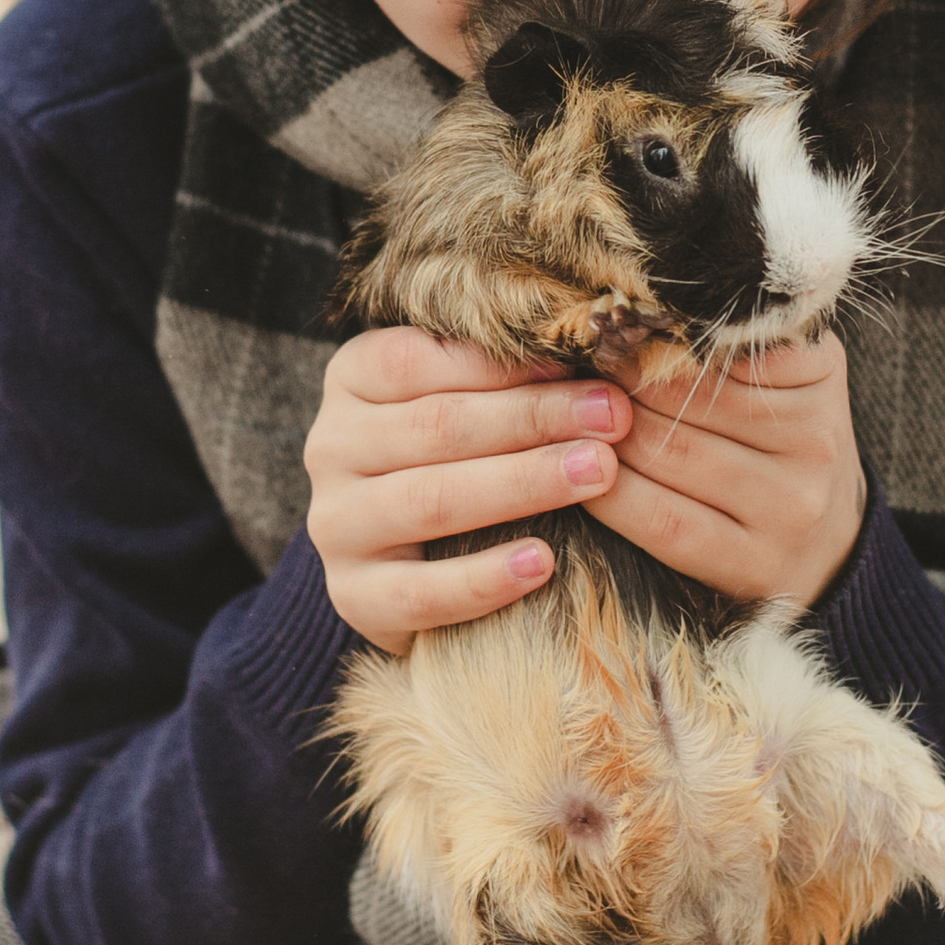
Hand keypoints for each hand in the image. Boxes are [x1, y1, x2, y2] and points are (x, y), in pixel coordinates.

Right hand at [304, 329, 635, 656]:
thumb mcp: (463, 398)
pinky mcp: (355, 596)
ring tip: (597, 474)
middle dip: (535, 419)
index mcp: (354, 378)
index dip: (504, 364)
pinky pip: (419, 592)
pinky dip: (483, 579)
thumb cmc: (454, 455)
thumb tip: (589, 348)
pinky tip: (542, 561)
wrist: (402, 559)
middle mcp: (331, 446)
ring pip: (431, 500)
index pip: (420, 361)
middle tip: (613, 418)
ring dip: (523, 484)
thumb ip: (502, 372)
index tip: (584, 367)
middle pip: (437, 427)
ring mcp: (336, 524)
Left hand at [585, 330, 867, 610]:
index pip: (718, 340)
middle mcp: (816, 438)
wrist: (832, 548)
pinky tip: (582, 474)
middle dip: (618, 380)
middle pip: (685, 396)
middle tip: (572, 368)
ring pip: (667, 452)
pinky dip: (609, 493)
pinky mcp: (756, 563)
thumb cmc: (782, 443)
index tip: (606, 325)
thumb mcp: (783, 375)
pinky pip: (661, 519)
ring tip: (568, 414)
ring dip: (603, 431)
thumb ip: (731, 338)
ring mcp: (790, 506)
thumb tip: (631, 305)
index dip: (652, 333)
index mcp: (820, 373)